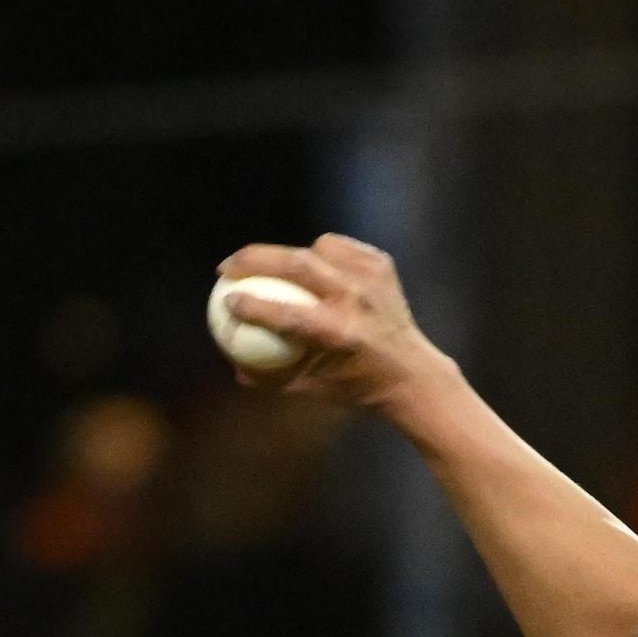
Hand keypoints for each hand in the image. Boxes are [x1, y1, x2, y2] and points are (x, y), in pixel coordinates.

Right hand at [208, 234, 458, 422]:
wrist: (411, 372)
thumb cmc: (355, 385)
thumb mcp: (310, 388)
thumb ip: (269, 376)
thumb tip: (231, 362)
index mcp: (338, 335)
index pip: (285, 314)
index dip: (251, 304)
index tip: (226, 299)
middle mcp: (355, 301)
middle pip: (296, 265)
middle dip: (254, 259)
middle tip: (228, 266)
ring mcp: (370, 279)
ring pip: (318, 249)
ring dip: (290, 256)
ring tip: (270, 268)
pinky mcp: (381, 265)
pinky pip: (339, 248)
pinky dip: (321, 253)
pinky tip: (308, 263)